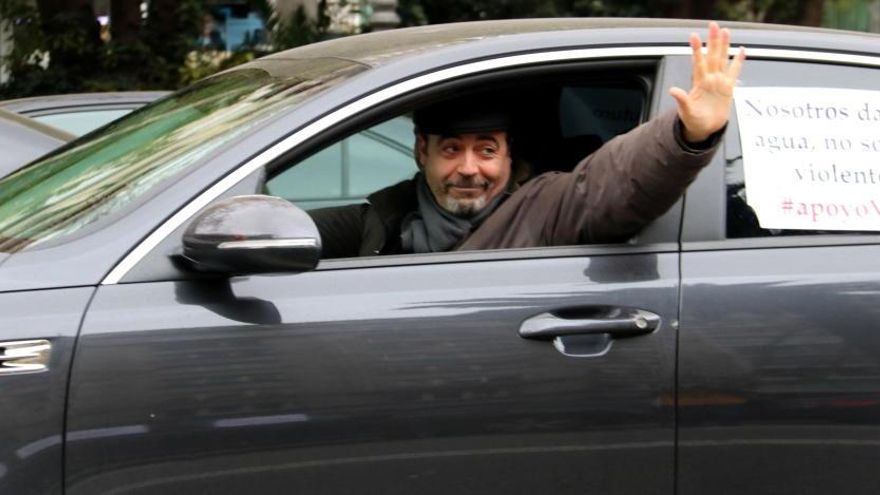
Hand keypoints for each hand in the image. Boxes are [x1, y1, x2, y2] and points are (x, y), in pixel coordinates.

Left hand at [669, 22, 745, 142]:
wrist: (704, 129)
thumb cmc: (693, 120)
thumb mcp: (686, 111)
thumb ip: (681, 100)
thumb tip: (673, 90)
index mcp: (699, 84)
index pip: (698, 63)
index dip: (696, 50)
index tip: (693, 36)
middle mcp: (709, 79)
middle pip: (712, 56)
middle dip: (713, 41)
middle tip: (713, 25)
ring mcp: (719, 82)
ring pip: (722, 60)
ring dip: (724, 46)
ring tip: (726, 31)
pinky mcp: (728, 88)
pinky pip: (734, 72)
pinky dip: (738, 61)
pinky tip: (741, 50)